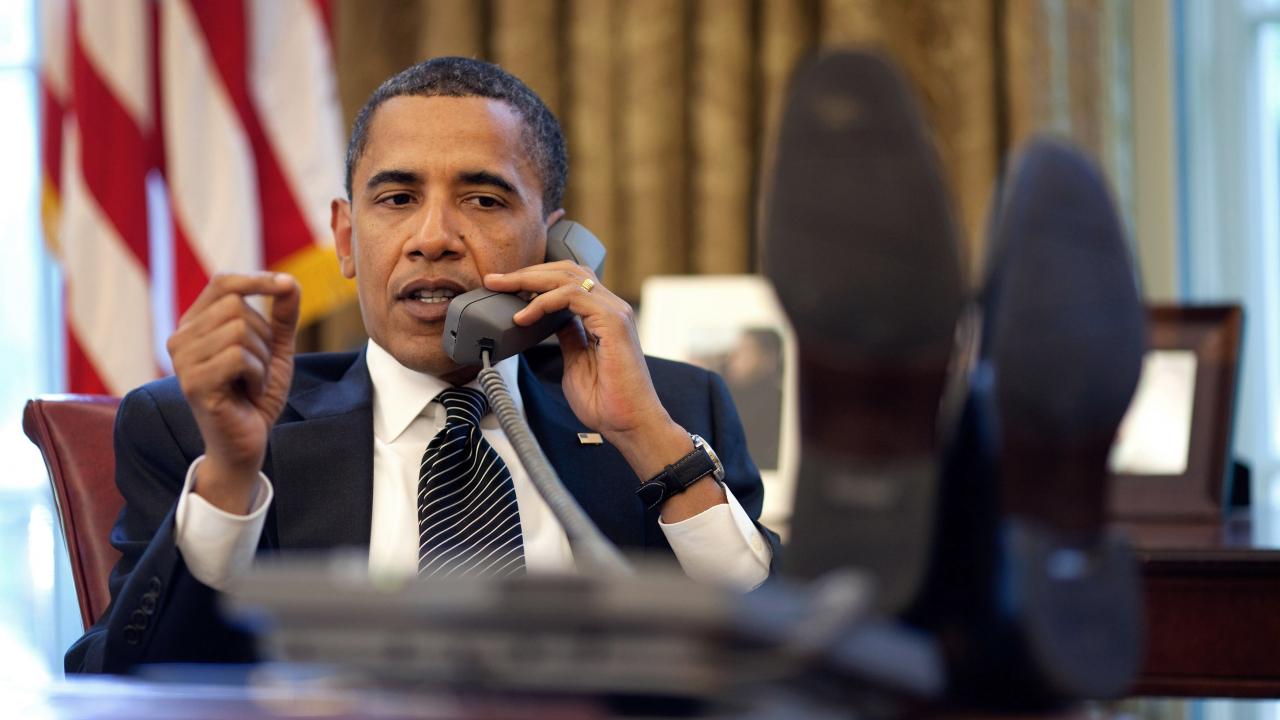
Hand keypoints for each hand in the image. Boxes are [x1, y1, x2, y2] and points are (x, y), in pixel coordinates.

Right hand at [166, 272, 299, 512]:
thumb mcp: (274, 349)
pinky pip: (239, 357)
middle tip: (259, 367)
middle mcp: (180, 338)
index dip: (257, 279)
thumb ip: (282, 316)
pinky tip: (249, 393)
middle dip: (263, 336)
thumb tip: (290, 281)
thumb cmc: (256, 395)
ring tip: (252, 382)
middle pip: (236, 306)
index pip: (223, 282)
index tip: (285, 285)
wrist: (246, 443)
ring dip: (261, 359)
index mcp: (195, 324)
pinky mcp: (193, 382)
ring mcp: (182, 360)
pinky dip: (258, 376)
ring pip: (240, 330)